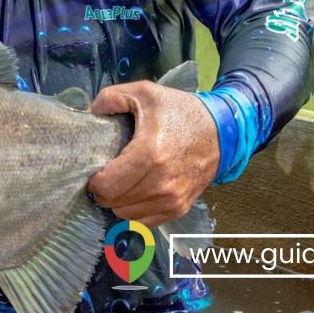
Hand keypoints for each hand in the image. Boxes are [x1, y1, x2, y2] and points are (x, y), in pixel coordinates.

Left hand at [86, 81, 218, 226]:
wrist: (222, 131)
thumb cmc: (180, 111)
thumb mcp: (144, 92)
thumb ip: (110, 98)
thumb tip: (91, 113)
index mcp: (149, 155)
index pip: (106, 187)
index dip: (93, 180)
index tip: (96, 168)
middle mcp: (161, 184)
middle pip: (113, 202)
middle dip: (104, 189)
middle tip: (108, 172)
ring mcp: (172, 200)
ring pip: (126, 215)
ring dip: (119, 200)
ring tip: (124, 180)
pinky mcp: (179, 209)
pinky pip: (144, 221)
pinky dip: (135, 209)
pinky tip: (137, 191)